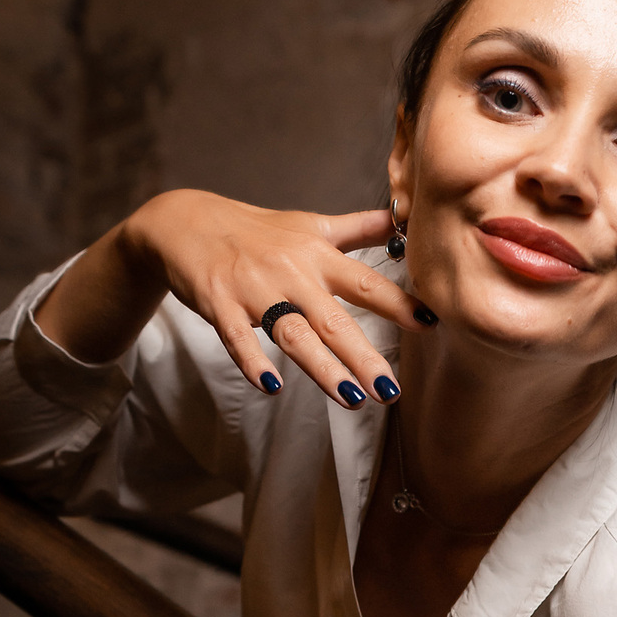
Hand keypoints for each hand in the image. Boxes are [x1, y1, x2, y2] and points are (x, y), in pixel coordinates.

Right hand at [37, 189, 429, 407]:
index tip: (431, 324)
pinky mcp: (218, 302)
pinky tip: (270, 387)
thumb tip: (403, 216)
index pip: (366, 283)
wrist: (185, 221)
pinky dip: (252, 361)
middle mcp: (291, 272)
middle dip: (364, 356)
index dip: (399, 302)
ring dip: (322, 368)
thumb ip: (358, 228)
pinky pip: (236, 336)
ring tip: (350, 400)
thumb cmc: (256, 231)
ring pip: (293, 333)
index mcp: (318, 256)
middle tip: (390, 392)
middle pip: (334, 320)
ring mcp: (254, 288)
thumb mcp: (310, 224)